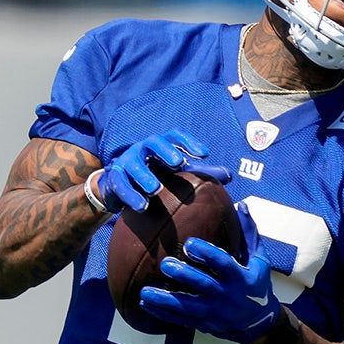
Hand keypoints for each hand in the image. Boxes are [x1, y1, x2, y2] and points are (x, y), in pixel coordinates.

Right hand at [92, 130, 229, 212]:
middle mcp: (143, 148)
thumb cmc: (155, 173)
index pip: (175, 136)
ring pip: (135, 165)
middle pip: (154, 142)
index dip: (189, 142)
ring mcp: (127, 161)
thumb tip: (229, 175)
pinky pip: (121, 185)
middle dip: (165, 151)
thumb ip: (200, 173)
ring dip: (145, 176)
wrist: (119, 184)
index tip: (205, 153)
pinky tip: (142, 207)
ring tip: (155, 189)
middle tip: (178, 162)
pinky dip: (131, 195)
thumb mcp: (176, 172)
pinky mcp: (114, 177)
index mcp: (160, 145)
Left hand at [139, 202, 280, 343]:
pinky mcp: (204, 324)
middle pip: (203, 285)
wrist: (258, 322)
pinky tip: (144, 304)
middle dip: (184, 275)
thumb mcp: (259, 260)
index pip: (223, 264)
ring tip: (145, 292)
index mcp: (240, 277)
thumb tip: (242, 205)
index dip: (207, 254)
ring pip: (187, 307)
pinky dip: (162, 313)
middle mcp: (227, 295)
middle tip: (165, 264)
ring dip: (165, 300)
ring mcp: (214, 312)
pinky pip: (180, 320)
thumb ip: (249, 234)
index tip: (189, 243)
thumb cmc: (256, 284)